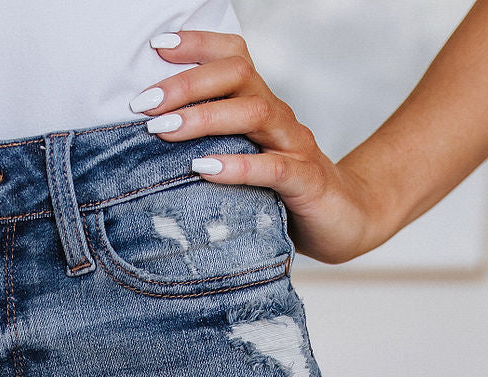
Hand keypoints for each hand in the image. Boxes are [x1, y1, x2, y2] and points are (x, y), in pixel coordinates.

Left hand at [133, 31, 383, 264]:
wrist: (345, 221)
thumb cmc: (282, 194)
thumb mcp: (244, 161)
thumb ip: (210, 146)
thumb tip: (152, 142)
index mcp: (261, 106)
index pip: (233, 57)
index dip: (199, 45)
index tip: (157, 47)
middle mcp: (279, 117)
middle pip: (237, 76)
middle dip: (186, 85)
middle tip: (143, 104)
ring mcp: (296, 146)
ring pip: (253, 113)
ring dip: (204, 118)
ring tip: (163, 129)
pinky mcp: (307, 182)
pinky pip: (273, 168)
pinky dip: (238, 166)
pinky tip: (205, 169)